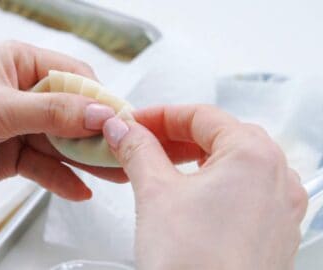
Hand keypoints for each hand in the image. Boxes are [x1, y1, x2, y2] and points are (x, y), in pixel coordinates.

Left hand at [0, 41, 125, 244]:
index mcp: (18, 63)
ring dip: (85, 159)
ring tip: (113, 174)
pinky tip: (79, 189)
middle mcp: (20, 91)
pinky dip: (61, 178)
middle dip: (96, 134)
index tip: (120, 124)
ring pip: (61, 141)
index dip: (98, 101)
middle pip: (71, 112)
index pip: (73, 78)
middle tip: (123, 154)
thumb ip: (52, 112)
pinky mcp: (10, 155)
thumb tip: (99, 113)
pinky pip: (44, 166)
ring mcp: (17, 125)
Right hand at [102, 105, 307, 269]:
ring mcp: (281, 207)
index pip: (201, 115)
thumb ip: (137, 149)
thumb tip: (122, 129)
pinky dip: (215, 184)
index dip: (160, 115)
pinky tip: (190, 197)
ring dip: (196, 159)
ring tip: (163, 168)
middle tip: (143, 142)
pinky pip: (245, 192)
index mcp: (254, 155)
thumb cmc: (195, 264)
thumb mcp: (155, 192)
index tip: (134, 123)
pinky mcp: (274, 232)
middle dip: (177, 136)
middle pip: (221, 136)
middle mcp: (278, 177)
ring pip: (235, 164)